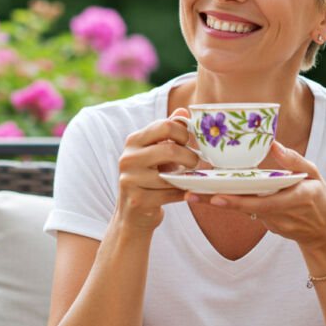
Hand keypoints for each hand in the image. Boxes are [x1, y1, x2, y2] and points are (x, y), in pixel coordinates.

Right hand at [114, 108, 199, 233]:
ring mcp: (130, 180)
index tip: (190, 144)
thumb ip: (169, 132)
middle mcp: (128, 158)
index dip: (184, 134)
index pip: (165, 125)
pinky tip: (189, 192)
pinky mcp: (137, 200)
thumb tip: (184, 111)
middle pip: (169, 149)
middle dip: (190, 156)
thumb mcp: (157, 152)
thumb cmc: (150, 178)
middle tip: (197, 163)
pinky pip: (170, 193)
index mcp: (133, 141)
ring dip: (188, 177)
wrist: (134, 214)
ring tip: (193, 178)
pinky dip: (184, 193)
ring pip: (170, 175)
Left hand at [187, 140, 325, 254]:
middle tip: (192, 195)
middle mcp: (281, 213)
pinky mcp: (266, 226)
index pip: (265, 202)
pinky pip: (247, 213)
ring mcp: (272, 223)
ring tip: (192, 193)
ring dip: (219, 203)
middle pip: (246, 208)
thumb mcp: (315, 175)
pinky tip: (209, 196)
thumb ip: (296, 161)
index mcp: (297, 197)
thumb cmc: (320, 197)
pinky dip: (231, 205)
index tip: (218, 197)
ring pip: (243, 211)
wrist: (325, 233)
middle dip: (218, 202)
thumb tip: (274, 144)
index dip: (240, 201)